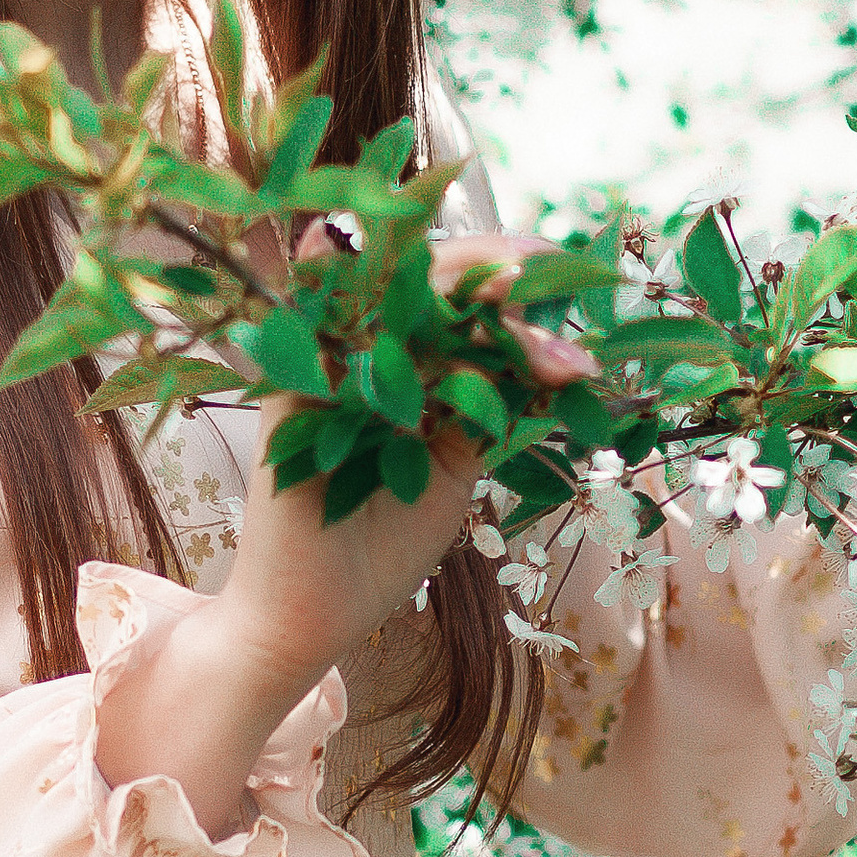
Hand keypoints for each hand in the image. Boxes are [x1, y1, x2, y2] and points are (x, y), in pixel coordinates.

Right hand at [92, 231, 590, 837]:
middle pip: (426, 287)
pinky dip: (325, 267)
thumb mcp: (454, 474)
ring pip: (379, 288)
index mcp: (407, 378)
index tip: (571, 288)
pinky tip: (348, 236)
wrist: (312, 620)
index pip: (460, 313)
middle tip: (551, 281)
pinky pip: (303, 318)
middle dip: (496, 280)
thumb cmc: (379, 553)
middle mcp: (365, 363)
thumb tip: (551, 364)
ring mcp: (324, 370)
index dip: (513, 295)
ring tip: (513, 274)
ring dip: (448, 276)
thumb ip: (484, 414)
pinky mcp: (285, 391)